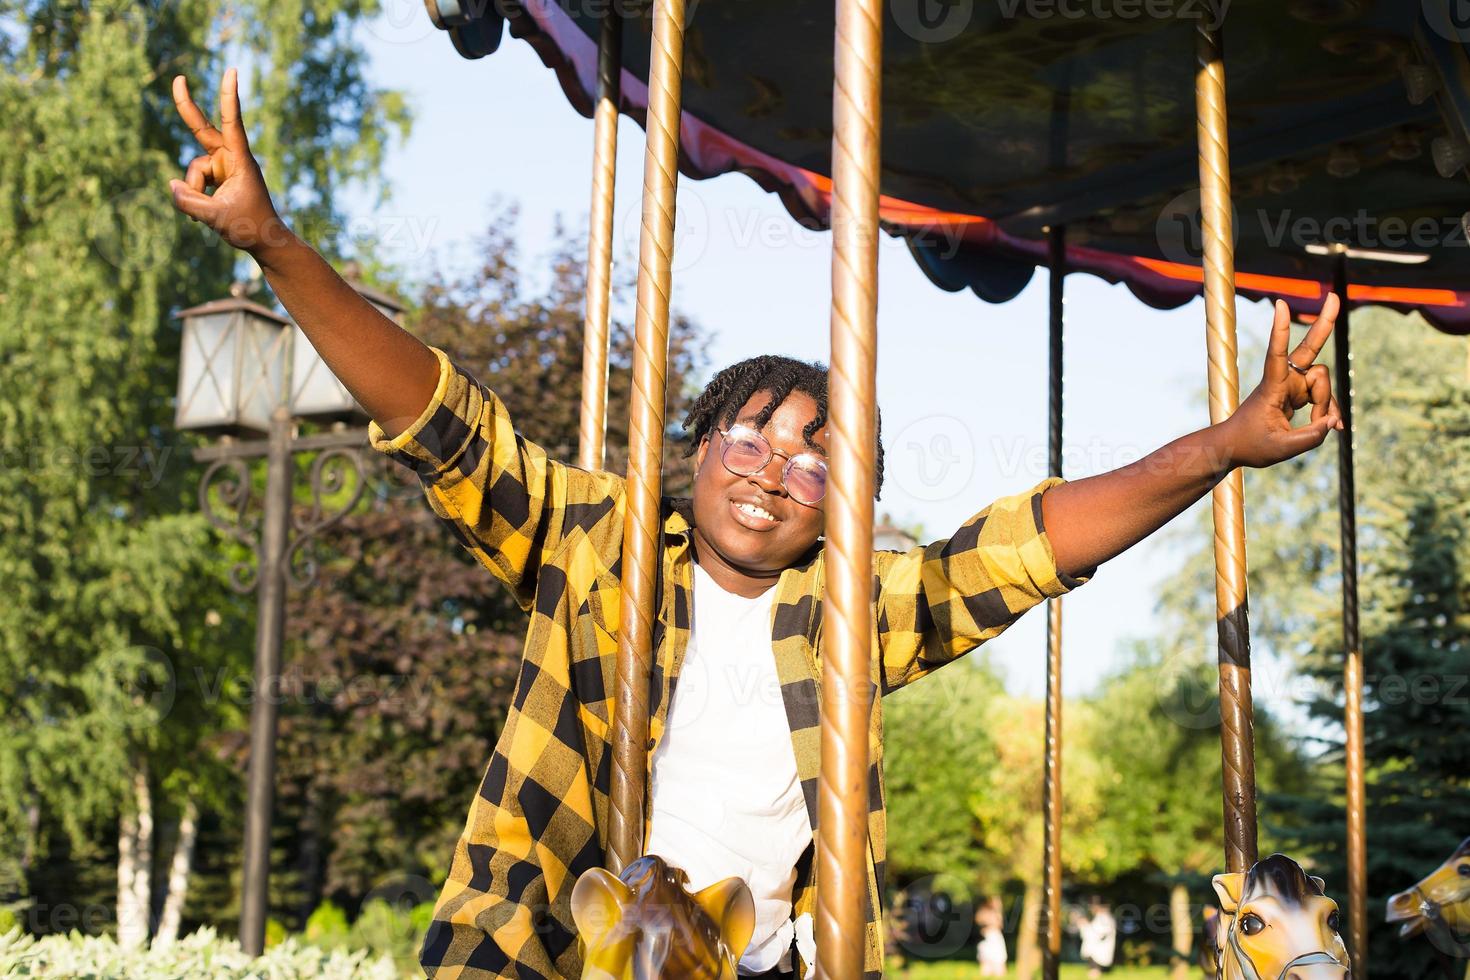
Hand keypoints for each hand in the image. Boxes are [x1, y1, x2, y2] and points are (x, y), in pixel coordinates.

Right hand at [168, 68, 285, 252]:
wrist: (264, 241)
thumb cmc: (249, 227)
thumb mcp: (216, 217)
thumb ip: (189, 201)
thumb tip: (172, 184)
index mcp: (241, 160)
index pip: (232, 123)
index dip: (229, 98)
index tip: (231, 72)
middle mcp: (231, 159)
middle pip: (202, 130)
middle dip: (187, 106)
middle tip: (179, 78)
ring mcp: (222, 167)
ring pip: (193, 171)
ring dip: (194, 193)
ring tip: (206, 215)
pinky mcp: (216, 177)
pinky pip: (193, 182)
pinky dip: (194, 199)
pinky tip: (203, 215)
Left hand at [1222, 295, 1343, 468]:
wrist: (1236, 447)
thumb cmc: (1251, 445)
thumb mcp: (1281, 449)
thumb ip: (1310, 437)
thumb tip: (1332, 422)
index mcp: (1271, 387)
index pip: (1276, 354)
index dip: (1280, 330)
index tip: (1281, 304)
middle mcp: (1283, 380)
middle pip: (1309, 349)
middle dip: (1324, 324)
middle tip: (1335, 296)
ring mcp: (1292, 385)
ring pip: (1323, 384)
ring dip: (1325, 406)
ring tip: (1320, 428)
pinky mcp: (1298, 393)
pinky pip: (1322, 397)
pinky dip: (1328, 412)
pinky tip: (1335, 427)